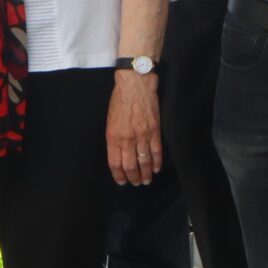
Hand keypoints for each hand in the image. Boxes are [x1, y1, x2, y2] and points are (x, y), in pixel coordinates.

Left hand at [106, 70, 162, 185]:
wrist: (135, 85)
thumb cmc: (119, 101)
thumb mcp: (109, 121)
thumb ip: (114, 138)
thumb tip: (118, 153)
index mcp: (113, 137)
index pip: (115, 163)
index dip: (119, 175)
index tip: (122, 181)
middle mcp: (127, 139)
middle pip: (130, 166)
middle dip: (133, 178)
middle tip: (136, 183)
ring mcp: (142, 136)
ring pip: (144, 162)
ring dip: (146, 174)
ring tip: (146, 180)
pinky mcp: (155, 131)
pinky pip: (156, 152)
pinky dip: (157, 163)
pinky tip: (156, 169)